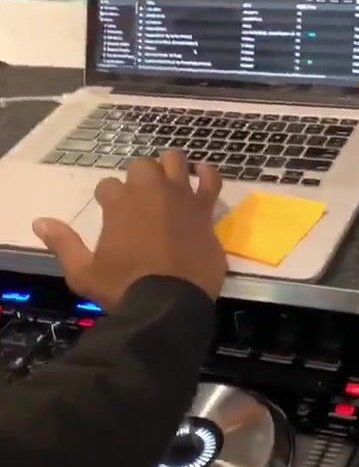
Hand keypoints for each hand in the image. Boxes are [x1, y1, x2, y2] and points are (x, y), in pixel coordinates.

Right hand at [32, 151, 225, 309]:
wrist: (169, 305)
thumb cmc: (123, 288)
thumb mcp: (83, 273)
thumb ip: (63, 244)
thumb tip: (39, 221)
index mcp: (119, 204)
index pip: (107, 185)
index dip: (107, 197)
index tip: (110, 210)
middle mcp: (149, 192)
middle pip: (141, 166)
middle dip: (137, 177)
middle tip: (139, 197)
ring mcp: (180, 197)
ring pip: (175, 161)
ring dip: (169, 166)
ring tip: (168, 180)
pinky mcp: (204, 210)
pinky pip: (211, 180)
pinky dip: (207, 174)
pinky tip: (202, 174)